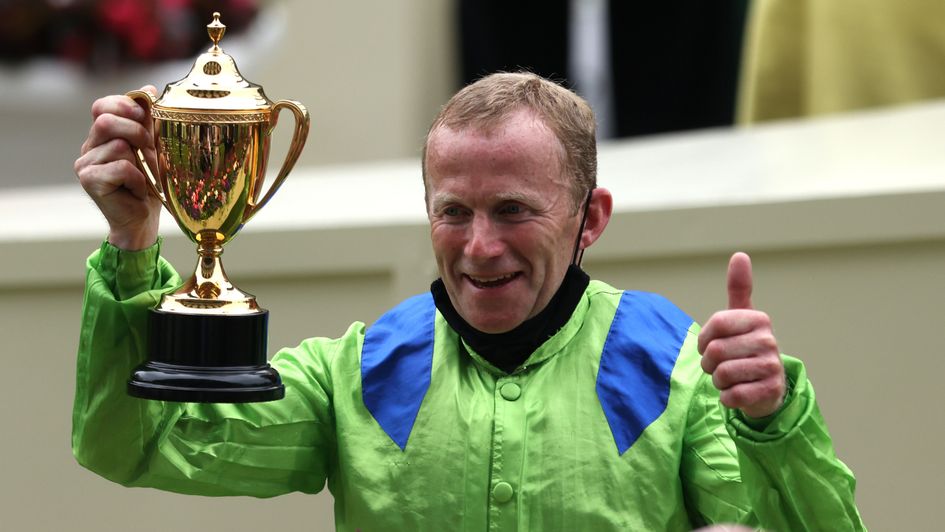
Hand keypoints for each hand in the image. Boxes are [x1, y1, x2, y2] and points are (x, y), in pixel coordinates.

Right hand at [74, 85, 161, 250]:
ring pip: (117, 146)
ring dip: (140, 161)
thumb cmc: (149, 185)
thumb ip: (148, 122)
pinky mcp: (89, 181)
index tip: (144, 115)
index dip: (124, 105)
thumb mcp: (152, 149)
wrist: (142, 220)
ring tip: (143, 177)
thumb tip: (149, 89)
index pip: (102, 105)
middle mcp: (89, 147)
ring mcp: (85, 164)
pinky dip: (137, 178)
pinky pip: (121, 167)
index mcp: (102, 136)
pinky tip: (137, 189)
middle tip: (149, 148)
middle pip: (105, 121)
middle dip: (135, 131)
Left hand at [697, 252, 785, 417]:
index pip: (716, 324)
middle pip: (715, 351)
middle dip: (709, 363)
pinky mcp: (769, 391)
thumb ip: (739, 288)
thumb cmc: (745, 348)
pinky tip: (737, 392)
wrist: (766, 388)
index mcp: (759, 319)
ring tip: (730, 378)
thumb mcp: (741, 317)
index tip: (710, 344)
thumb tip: (740, 255)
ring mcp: (772, 367)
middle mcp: (769, 341)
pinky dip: (727, 397)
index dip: (704, 338)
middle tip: (720, 365)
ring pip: (721, 374)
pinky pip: (732, 396)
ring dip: (717, 380)